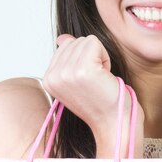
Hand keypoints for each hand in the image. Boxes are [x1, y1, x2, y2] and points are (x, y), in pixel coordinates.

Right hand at [43, 34, 143, 156]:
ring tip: (100, 80)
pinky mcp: (83, 69)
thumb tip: (63, 38)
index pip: (65, 45)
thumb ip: (67, 57)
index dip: (82, 59)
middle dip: (91, 57)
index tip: (88, 81)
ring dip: (99, 57)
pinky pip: (95, 43)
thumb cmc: (101, 103)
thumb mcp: (77, 79)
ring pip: (85, 41)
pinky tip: (105, 76)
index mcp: (48, 79)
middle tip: (96, 81)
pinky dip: (105, 57)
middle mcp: (53, 76)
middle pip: (74, 41)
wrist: (113, 122)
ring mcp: (66, 73)